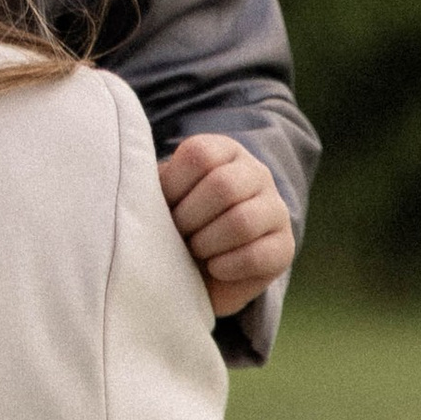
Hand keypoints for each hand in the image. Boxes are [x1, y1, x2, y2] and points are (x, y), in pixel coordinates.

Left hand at [157, 134, 294, 311]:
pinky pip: (257, 256)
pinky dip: (225, 267)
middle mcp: (256, 172)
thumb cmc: (175, 225)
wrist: (201, 268)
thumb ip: (153, 185)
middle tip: (179, 234)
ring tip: (195, 251)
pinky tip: (215, 267)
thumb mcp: (162, 198)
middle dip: (190, 218)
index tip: (164, 206)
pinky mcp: (284, 247)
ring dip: (206, 244)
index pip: (199, 154)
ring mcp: (276, 208)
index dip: (174, 186)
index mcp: (223, 150)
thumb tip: (135, 184)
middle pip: (223, 186)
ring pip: (241, 221)